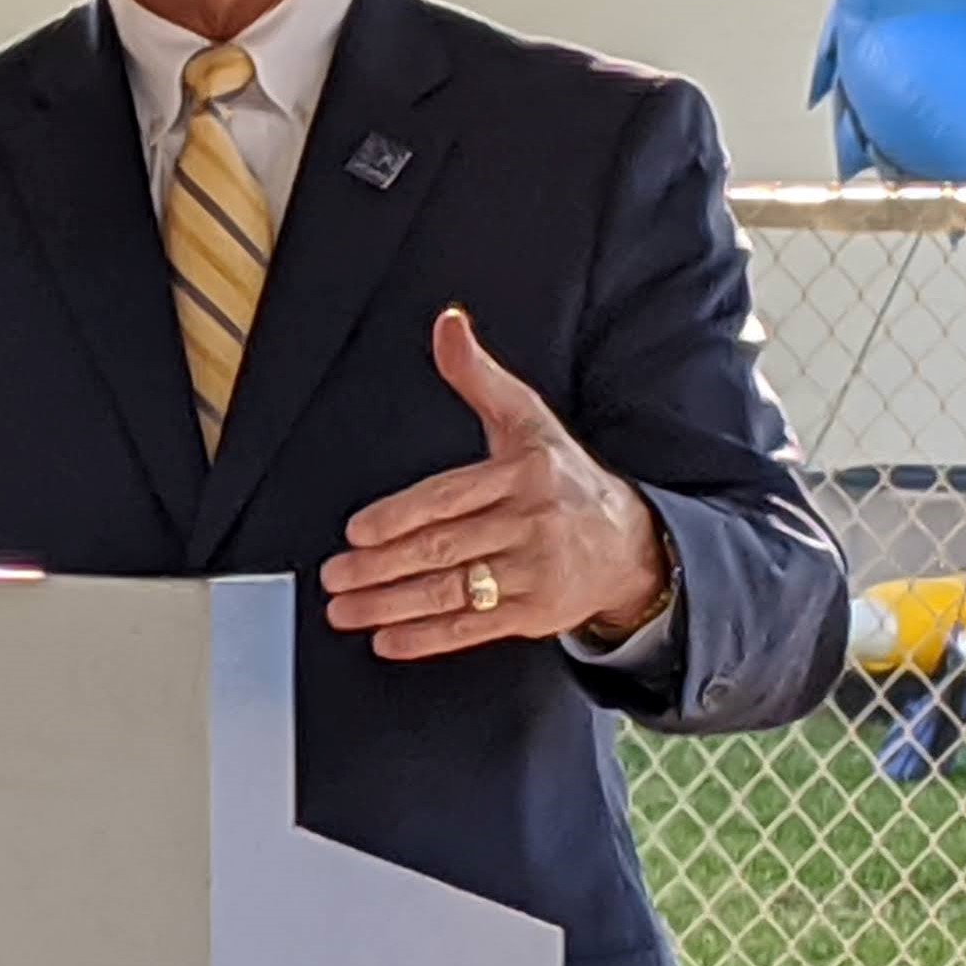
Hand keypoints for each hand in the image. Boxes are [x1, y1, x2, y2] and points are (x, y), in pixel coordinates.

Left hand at [320, 308, 670, 659]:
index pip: (450, 497)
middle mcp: (531, 523)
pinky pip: (473, 628)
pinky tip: (387, 640)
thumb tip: (447, 325)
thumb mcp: (527, 419)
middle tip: (335, 575)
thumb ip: (478, 376)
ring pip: (452, 591)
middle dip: (381, 566)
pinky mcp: (537, 614)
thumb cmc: (564, 477)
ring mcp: (535, 572)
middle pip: (443, 548)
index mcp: (524, 473)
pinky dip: (427, 637)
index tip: (358, 532)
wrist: (630, 543)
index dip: (400, 516)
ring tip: (345, 609)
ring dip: (391, 605)